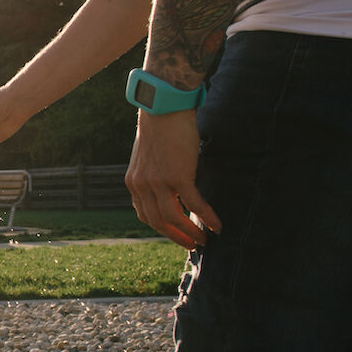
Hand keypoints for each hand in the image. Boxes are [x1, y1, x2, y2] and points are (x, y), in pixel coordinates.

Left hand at [126, 110, 220, 249]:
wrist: (165, 106)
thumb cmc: (161, 127)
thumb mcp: (149, 155)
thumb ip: (153, 174)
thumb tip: (170, 187)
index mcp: (134, 182)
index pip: (145, 215)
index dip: (162, 228)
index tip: (176, 235)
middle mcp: (142, 185)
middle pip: (158, 222)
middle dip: (177, 237)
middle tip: (193, 245)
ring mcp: (158, 182)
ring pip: (174, 218)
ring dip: (191, 233)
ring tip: (204, 240)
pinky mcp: (177, 176)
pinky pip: (194, 204)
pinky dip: (206, 218)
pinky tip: (217, 225)